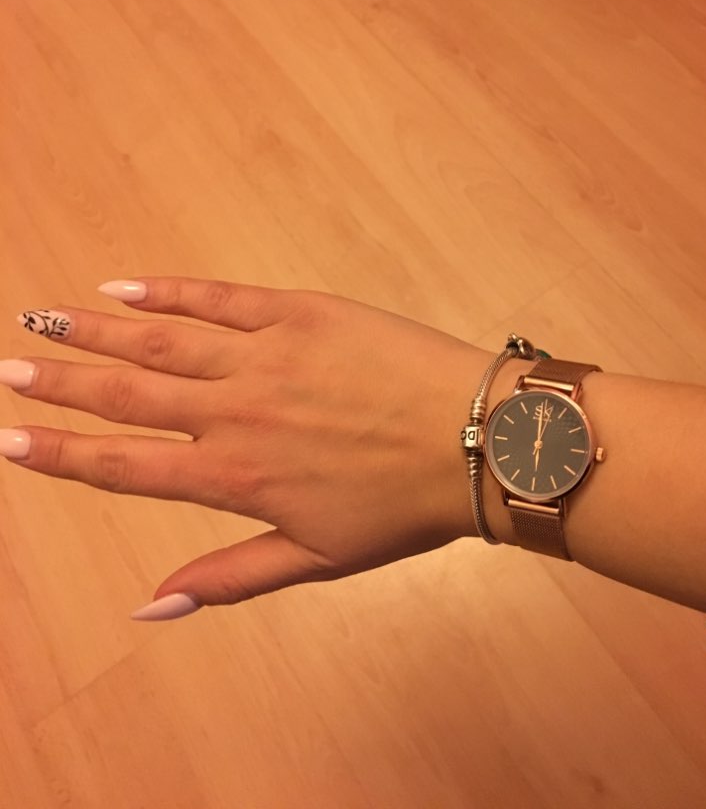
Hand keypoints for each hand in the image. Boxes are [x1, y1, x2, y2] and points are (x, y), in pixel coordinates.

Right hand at [2, 278, 492, 617]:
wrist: (477, 441)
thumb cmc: (402, 508)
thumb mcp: (317, 560)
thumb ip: (229, 576)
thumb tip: (148, 604)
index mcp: (235, 476)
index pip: (125, 466)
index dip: (61, 455)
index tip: (10, 440)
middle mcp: (234, 412)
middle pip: (128, 393)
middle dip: (61, 383)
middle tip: (9, 368)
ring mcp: (263, 356)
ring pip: (160, 338)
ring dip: (96, 329)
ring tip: (45, 319)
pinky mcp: (298, 313)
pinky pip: (219, 297)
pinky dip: (169, 290)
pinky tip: (124, 284)